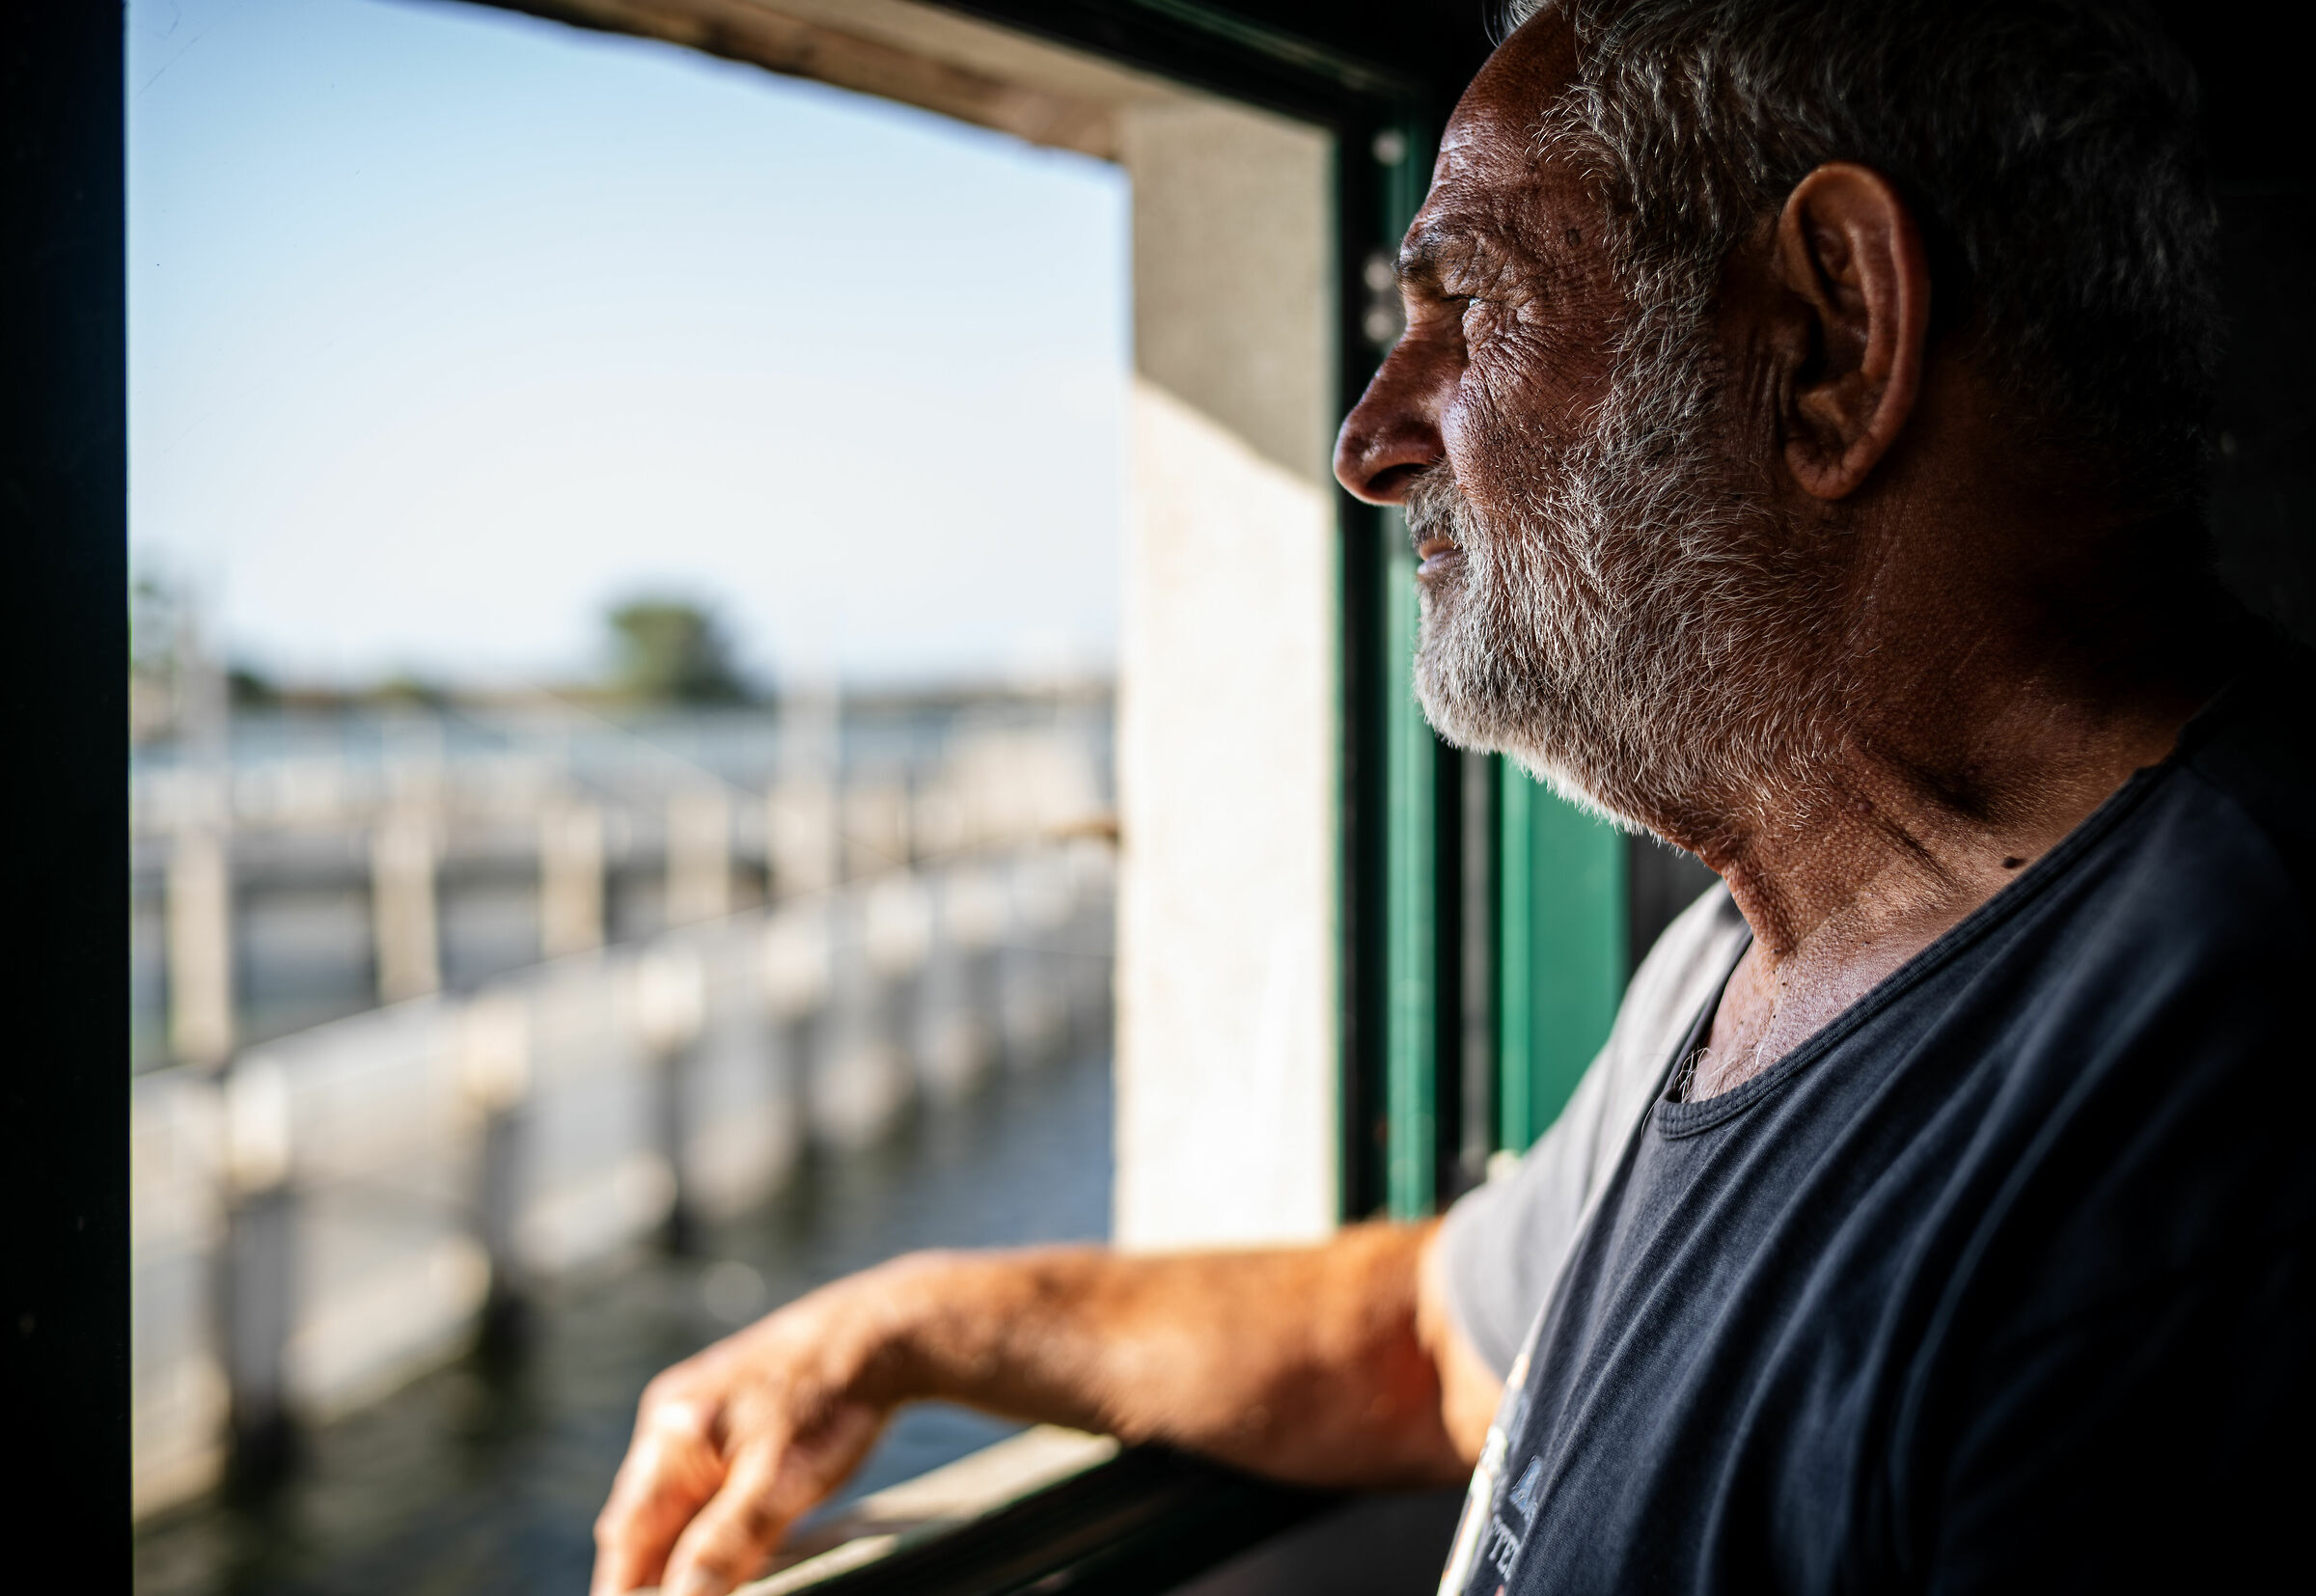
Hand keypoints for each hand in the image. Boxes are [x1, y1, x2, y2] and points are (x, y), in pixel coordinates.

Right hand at [590, 1271, 909, 1595]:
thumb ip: (724, 1543)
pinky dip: (701, 1518)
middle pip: (640, 1520)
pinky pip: (696, 1478)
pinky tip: (725, 1542)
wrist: (878, 1333)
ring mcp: (694, 1409)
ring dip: (675, 1547)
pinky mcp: (722, 1411)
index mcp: (672, 1433)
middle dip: (648, 1571)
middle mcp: (670, 1418)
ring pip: (668, 1500)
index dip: (625, 1587)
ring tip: (696, 1586)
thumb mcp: (783, 1484)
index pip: (626, 1535)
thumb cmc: (834, 1401)